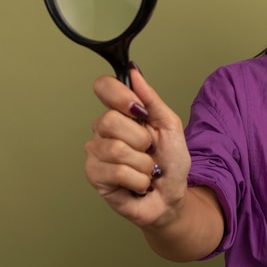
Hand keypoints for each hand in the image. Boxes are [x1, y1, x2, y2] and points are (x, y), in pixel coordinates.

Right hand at [84, 64, 190, 227]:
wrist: (172, 195)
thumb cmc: (170, 162)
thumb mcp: (169, 125)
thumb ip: (151, 99)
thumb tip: (134, 71)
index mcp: (121, 113)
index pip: (104, 87)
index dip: (119, 95)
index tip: (138, 110)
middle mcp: (103, 130)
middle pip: (110, 120)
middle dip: (141, 139)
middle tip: (148, 150)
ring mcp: (96, 153)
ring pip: (116, 149)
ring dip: (143, 164)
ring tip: (145, 169)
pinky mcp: (94, 176)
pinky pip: (117, 172)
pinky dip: (138, 180)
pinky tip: (139, 182)